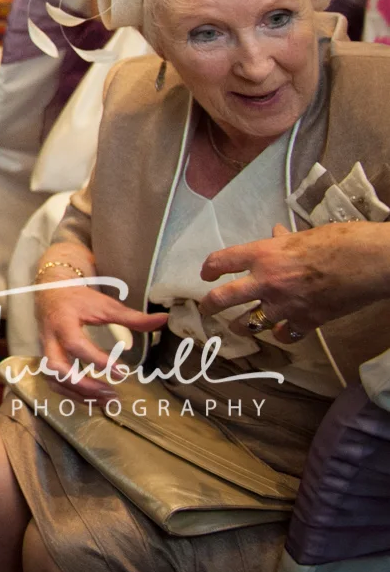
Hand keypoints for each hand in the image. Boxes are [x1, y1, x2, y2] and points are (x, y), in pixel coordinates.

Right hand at [34, 278, 167, 400]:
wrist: (50, 292)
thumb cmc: (79, 298)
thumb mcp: (105, 304)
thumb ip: (132, 317)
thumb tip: (163, 320)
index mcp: (63, 322)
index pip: (75, 345)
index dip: (97, 361)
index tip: (122, 373)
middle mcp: (49, 338)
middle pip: (56, 367)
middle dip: (82, 384)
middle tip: (109, 392)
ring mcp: (44, 349)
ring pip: (52, 378)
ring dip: (77, 393)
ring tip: (104, 400)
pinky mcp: (46, 358)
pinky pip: (53, 381)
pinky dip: (71, 393)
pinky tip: (92, 398)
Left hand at [200, 221, 389, 339]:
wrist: (367, 263)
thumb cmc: (338, 242)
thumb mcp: (304, 235)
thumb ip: (284, 241)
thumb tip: (276, 235)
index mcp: (263, 254)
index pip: (222, 261)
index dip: (210, 268)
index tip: (205, 273)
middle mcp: (266, 281)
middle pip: (224, 298)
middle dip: (210, 306)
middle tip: (204, 310)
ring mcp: (284, 305)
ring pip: (251, 323)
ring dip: (242, 326)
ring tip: (238, 327)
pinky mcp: (306, 321)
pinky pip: (285, 335)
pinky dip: (281, 336)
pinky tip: (280, 335)